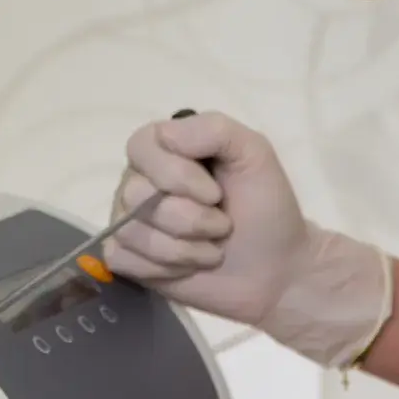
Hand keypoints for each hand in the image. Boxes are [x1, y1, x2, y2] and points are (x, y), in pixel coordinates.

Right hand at [105, 110, 390, 367]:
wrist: (276, 269)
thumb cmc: (265, 208)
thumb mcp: (254, 153)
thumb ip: (214, 129)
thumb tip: (165, 137)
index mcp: (164, 149)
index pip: (140, 147)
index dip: (176, 174)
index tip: (215, 193)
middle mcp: (140, 181)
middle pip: (135, 194)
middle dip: (189, 219)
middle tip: (221, 226)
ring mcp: (129, 220)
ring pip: (130, 231)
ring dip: (183, 249)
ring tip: (211, 250)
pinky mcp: (128, 259)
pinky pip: (123, 259)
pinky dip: (163, 268)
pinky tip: (188, 268)